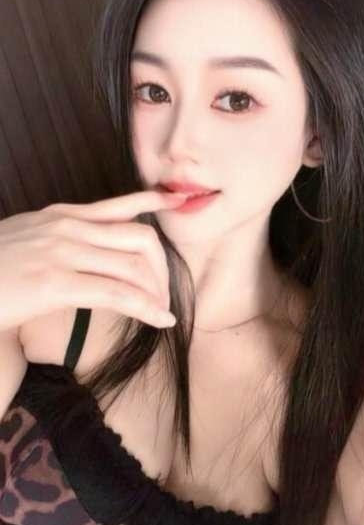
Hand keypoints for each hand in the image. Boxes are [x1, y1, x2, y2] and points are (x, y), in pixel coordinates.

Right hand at [0, 190, 186, 332]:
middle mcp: (67, 228)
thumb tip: (88, 250)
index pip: (118, 205)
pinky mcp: (57, 283)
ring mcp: (63, 252)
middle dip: (162, 268)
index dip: (152, 206)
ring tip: (162, 311)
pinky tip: (160, 320)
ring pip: (134, 266)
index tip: (176, 204)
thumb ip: (58, 238)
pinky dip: (146, 308)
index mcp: (61, 216)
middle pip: (140, 238)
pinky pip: (117, 293)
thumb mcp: (26, 240)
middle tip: (164, 293)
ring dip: (157, 292)